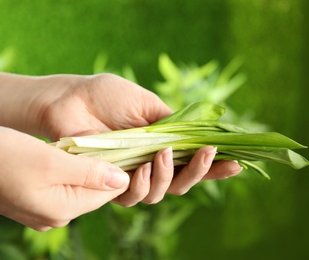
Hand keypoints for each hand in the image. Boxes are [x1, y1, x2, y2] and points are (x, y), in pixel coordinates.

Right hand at [0, 126, 128, 230]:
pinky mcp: (33, 199)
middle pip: (95, 189)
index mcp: (64, 208)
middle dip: (105, 166)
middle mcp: (56, 214)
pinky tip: (67, 151)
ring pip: (78, 185)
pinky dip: (69, 168)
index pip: (109, 191)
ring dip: (87, 165)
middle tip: (111, 138)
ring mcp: (43, 208)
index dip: (123, 168)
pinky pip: (62, 184)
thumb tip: (123, 179)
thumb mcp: (49, 160)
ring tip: (90, 142)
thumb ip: (88, 172)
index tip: (129, 144)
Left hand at [29, 74, 242, 206]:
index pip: (192, 161)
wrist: (72, 98)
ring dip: (170, 177)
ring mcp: (131, 173)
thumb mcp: (146, 104)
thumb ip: (171, 122)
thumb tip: (198, 134)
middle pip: (182, 182)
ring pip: (161, 192)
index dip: (214, 167)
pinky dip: (142, 185)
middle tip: (206, 155)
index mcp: (161, 143)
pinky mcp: (109, 182)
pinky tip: (141, 170)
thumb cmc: (106, 96)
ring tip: (163, 155)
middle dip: (199, 172)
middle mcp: (149, 162)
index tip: (236, 164)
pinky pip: (132, 195)